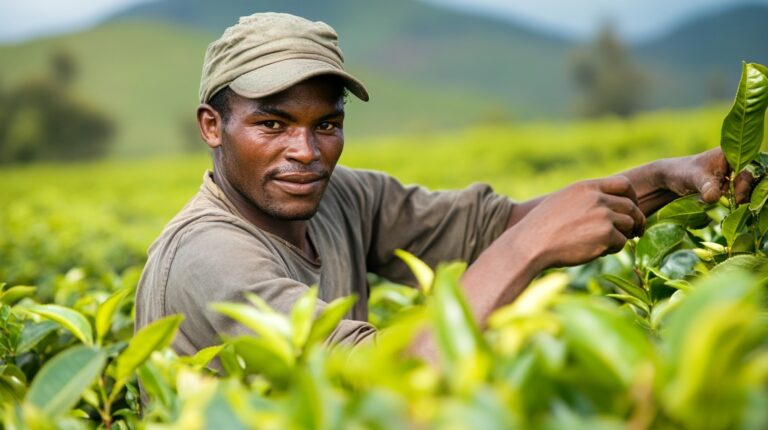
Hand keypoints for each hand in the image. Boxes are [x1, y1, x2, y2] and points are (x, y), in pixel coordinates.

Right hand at [510, 176, 645, 269]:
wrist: (532, 244)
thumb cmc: (542, 226)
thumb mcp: (563, 200)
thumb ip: (585, 198)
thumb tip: (607, 204)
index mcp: (587, 187)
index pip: (624, 184)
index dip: (632, 197)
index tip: (631, 209)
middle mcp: (597, 198)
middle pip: (630, 207)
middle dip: (636, 220)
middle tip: (636, 231)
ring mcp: (603, 216)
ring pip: (629, 225)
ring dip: (622, 236)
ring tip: (606, 243)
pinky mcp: (605, 236)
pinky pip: (621, 242)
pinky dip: (613, 249)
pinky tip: (597, 251)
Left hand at [662, 148, 754, 202]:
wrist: (669, 179)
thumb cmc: (681, 173)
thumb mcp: (693, 178)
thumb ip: (706, 186)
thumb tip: (714, 197)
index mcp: (730, 153)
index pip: (748, 169)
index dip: (746, 185)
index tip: (736, 199)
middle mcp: (734, 162)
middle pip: (750, 180)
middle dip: (743, 194)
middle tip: (733, 205)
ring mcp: (732, 175)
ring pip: (746, 189)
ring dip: (737, 200)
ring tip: (726, 207)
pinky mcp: (728, 186)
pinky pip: (738, 195)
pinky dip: (733, 203)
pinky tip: (724, 207)